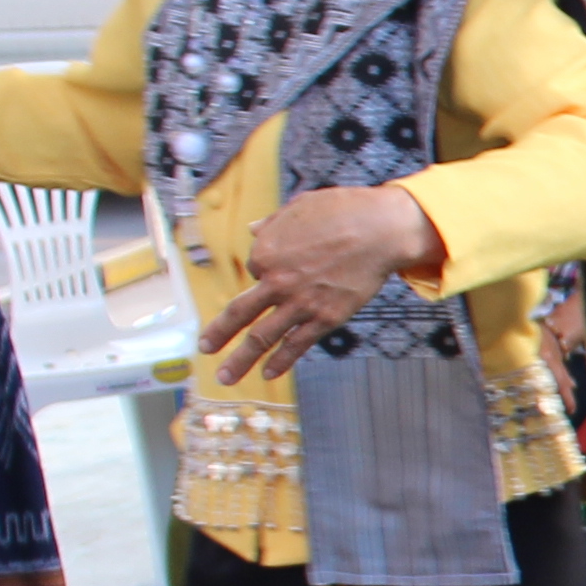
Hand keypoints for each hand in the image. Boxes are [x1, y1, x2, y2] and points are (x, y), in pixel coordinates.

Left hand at [199, 182, 440, 386]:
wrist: (381, 230)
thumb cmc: (343, 211)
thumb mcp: (299, 207)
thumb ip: (272, 223)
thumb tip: (253, 229)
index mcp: (265, 251)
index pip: (256, 268)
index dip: (267, 268)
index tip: (285, 266)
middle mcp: (276, 281)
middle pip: (239, 313)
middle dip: (218, 334)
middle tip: (204, 349)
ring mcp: (300, 303)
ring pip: (262, 337)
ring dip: (240, 360)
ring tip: (225, 377)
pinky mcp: (326, 318)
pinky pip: (297, 344)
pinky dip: (281, 360)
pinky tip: (268, 373)